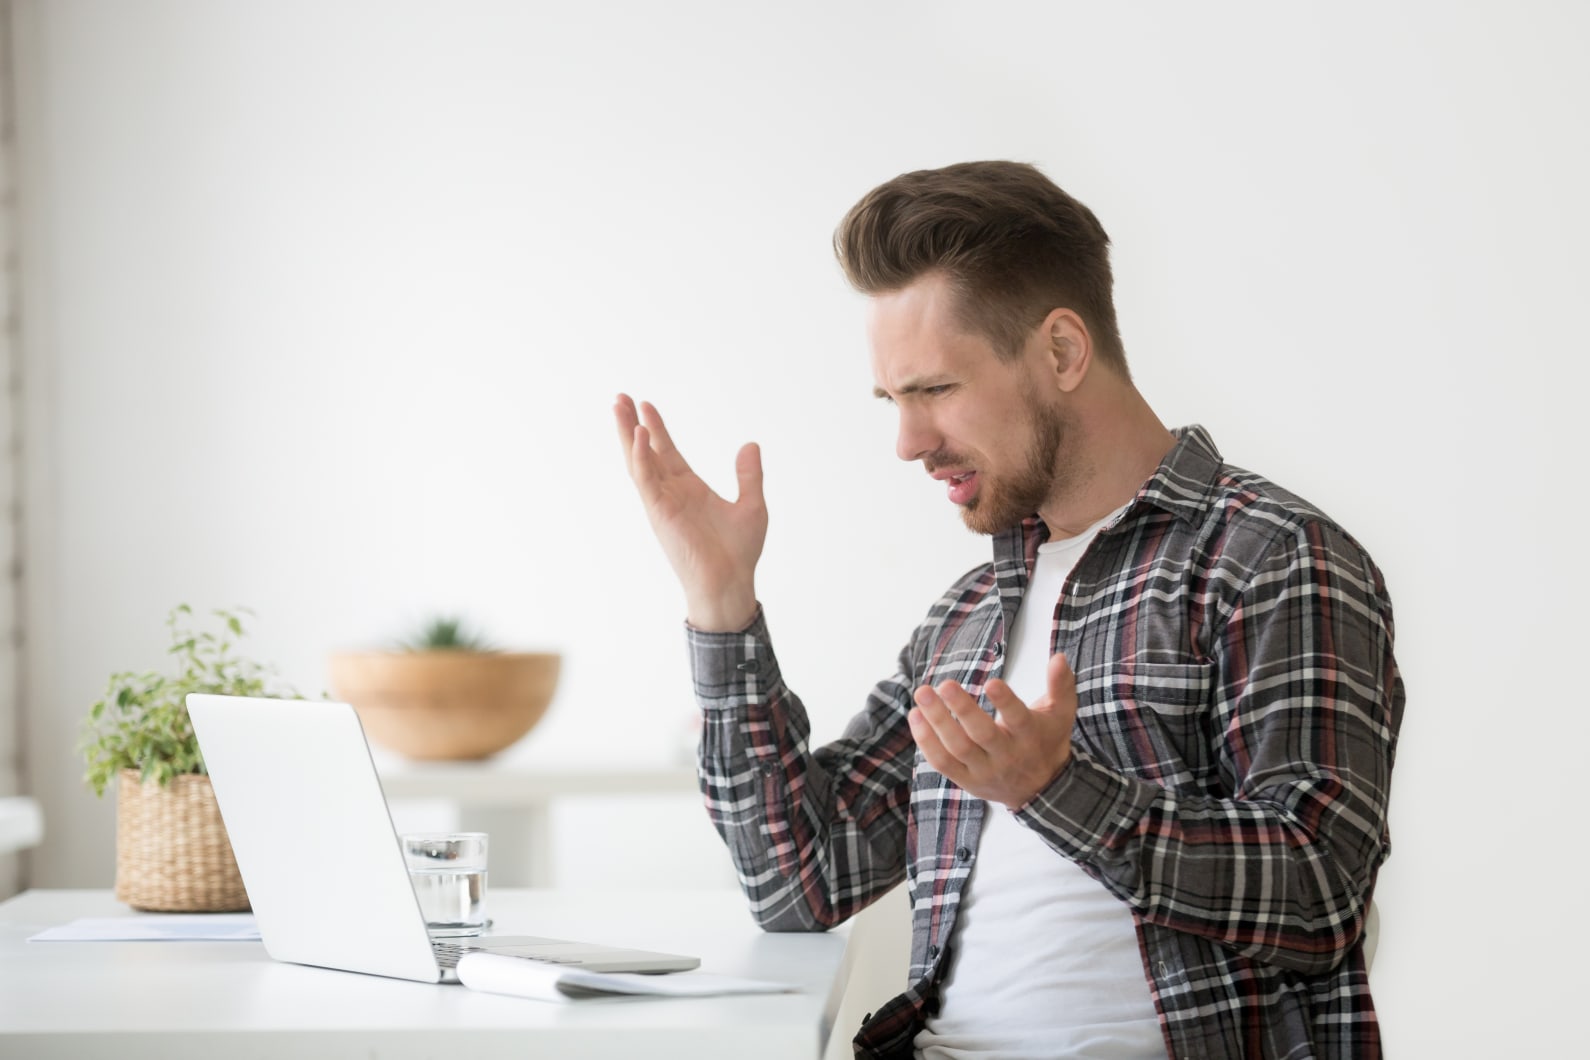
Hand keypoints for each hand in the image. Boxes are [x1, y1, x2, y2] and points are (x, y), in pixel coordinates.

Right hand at [613, 394, 766, 630]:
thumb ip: (748, 475)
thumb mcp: (752, 505)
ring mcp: (662, 501)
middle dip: (632, 424)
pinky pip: (646, 480)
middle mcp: (671, 492)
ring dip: (628, 433)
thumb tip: (750, 445)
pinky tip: (638, 434)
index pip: (667, 451)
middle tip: (620, 398)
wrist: (730, 582)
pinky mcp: (659, 512)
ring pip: (639, 461)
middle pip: (646, 451)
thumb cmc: (739, 552)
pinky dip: (641, 457)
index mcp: (689, 488)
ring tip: (618, 406)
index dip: (656, 428)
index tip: (646, 405)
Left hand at [908, 652, 1078, 807]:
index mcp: (1030, 737)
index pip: (1018, 719)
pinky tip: (916, 716)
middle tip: (943, 684)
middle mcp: (1007, 756)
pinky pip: (942, 763)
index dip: (1005, 702)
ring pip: (958, 749)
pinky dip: (926, 741)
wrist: (1040, 790)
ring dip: (937, 722)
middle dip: (962, 709)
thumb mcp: (1061, 714)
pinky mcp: (966, 780)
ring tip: (922, 695)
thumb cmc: (1047, 741)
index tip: (991, 682)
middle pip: (982, 735)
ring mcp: (984, 770)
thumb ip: (1061, 685)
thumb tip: (1059, 657)